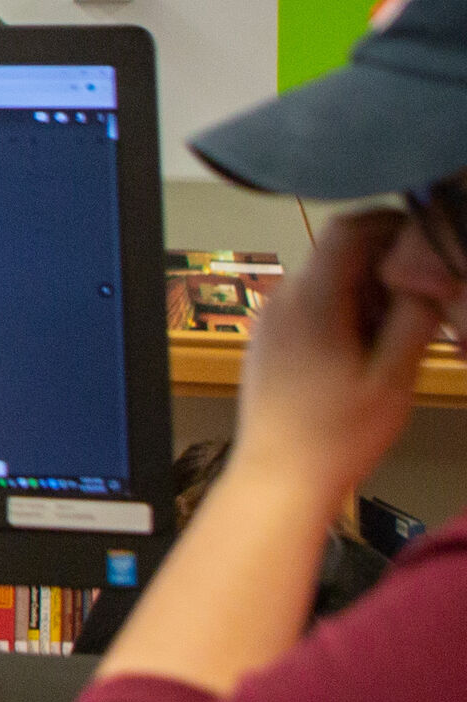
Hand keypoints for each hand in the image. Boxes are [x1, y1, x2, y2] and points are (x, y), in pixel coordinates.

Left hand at [230, 208, 462, 506]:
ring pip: (328, 281)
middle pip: (339, 254)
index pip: (348, 228)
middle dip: (386, 268)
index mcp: (310, 298)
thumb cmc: (339, 434)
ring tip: (398, 336)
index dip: (392, 224)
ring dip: (368, 295)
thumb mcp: (394, 376)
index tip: (429, 241)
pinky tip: (368, 352)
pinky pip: (312, 306)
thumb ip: (414, 317)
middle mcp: (282, 299)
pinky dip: (346, 313)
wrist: (280, 477)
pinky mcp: (270, 340)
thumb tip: (430, 273)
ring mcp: (272, 319)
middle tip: (424, 303)